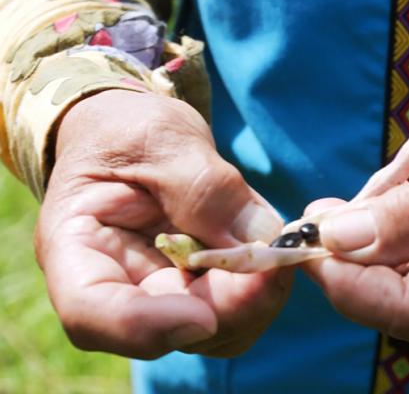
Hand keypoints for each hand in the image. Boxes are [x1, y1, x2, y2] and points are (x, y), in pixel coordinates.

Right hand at [37, 90, 290, 358]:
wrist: (137, 135)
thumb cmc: (129, 129)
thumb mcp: (160, 138)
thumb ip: (203, 185)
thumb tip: (261, 240)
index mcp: (77, 246)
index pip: (90, 311)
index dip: (145, 326)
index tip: (204, 317)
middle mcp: (116, 285)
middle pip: (165, 331)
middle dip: (227, 308)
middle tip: (275, 264)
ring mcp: (160, 294)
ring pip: (209, 333)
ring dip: (254, 302)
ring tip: (278, 250)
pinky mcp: (198, 290)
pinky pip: (235, 311)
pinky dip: (263, 290)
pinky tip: (275, 251)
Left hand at [305, 108, 408, 360]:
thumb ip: (408, 214)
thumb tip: (337, 239)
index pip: (391, 307)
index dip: (336, 271)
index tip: (304, 228)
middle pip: (394, 306)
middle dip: (356, 256)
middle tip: (335, 203)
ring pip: (408, 298)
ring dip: (382, 250)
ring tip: (378, 197)